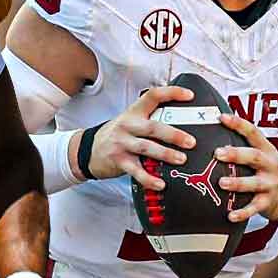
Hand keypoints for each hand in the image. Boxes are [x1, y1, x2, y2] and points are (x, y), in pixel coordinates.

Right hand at [73, 86, 194, 188]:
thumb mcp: (130, 121)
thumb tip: (183, 124)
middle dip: (173, 134)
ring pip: (146, 147)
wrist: (88, 150)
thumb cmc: (117, 135)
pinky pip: (136, 171)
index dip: (171, 93)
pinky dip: (149, 178)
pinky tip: (160, 183)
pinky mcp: (118, 160)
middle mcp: (128, 125)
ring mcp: (122, 143)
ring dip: (165, 154)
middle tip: (190, 142)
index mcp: (134, 112)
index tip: (189, 96)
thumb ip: (150, 120)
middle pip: (152, 127)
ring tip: (181, 159)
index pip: (153, 96)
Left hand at [214, 114, 277, 221]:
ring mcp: (270, 183)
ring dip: (238, 183)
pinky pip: (255, 207)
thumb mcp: (262, 154)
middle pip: (254, 157)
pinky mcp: (268, 201)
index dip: (238, 124)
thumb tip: (217, 127)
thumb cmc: (268, 170)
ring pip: (254, 183)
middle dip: (236, 154)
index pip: (253, 133)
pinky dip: (243, 212)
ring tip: (222, 183)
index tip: (222, 117)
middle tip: (218, 153)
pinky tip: (230, 215)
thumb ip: (244, 145)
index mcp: (266, 149)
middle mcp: (269, 165)